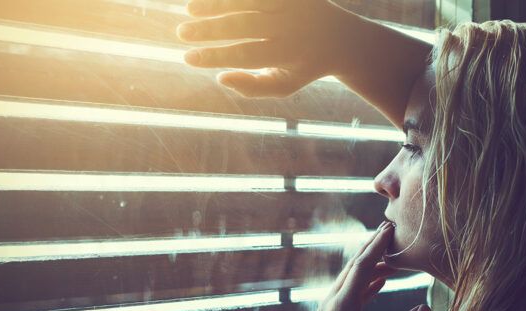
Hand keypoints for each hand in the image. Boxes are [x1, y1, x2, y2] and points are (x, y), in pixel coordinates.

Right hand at [177, 0, 361, 96]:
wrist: (344, 39)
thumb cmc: (304, 66)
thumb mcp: (283, 85)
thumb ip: (253, 87)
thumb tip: (220, 78)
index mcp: (289, 54)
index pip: (245, 55)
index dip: (214, 57)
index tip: (188, 58)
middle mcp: (293, 25)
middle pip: (244, 25)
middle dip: (210, 29)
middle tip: (181, 33)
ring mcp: (294, 3)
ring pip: (249, 0)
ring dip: (216, 3)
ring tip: (190, 9)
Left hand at [288, 221, 430, 310]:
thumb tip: (424, 307)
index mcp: (340, 310)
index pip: (361, 268)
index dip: (377, 246)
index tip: (390, 227)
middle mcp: (330, 305)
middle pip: (353, 267)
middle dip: (372, 246)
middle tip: (390, 226)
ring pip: (350, 278)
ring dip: (369, 262)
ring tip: (389, 248)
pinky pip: (349, 292)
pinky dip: (365, 281)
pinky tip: (380, 277)